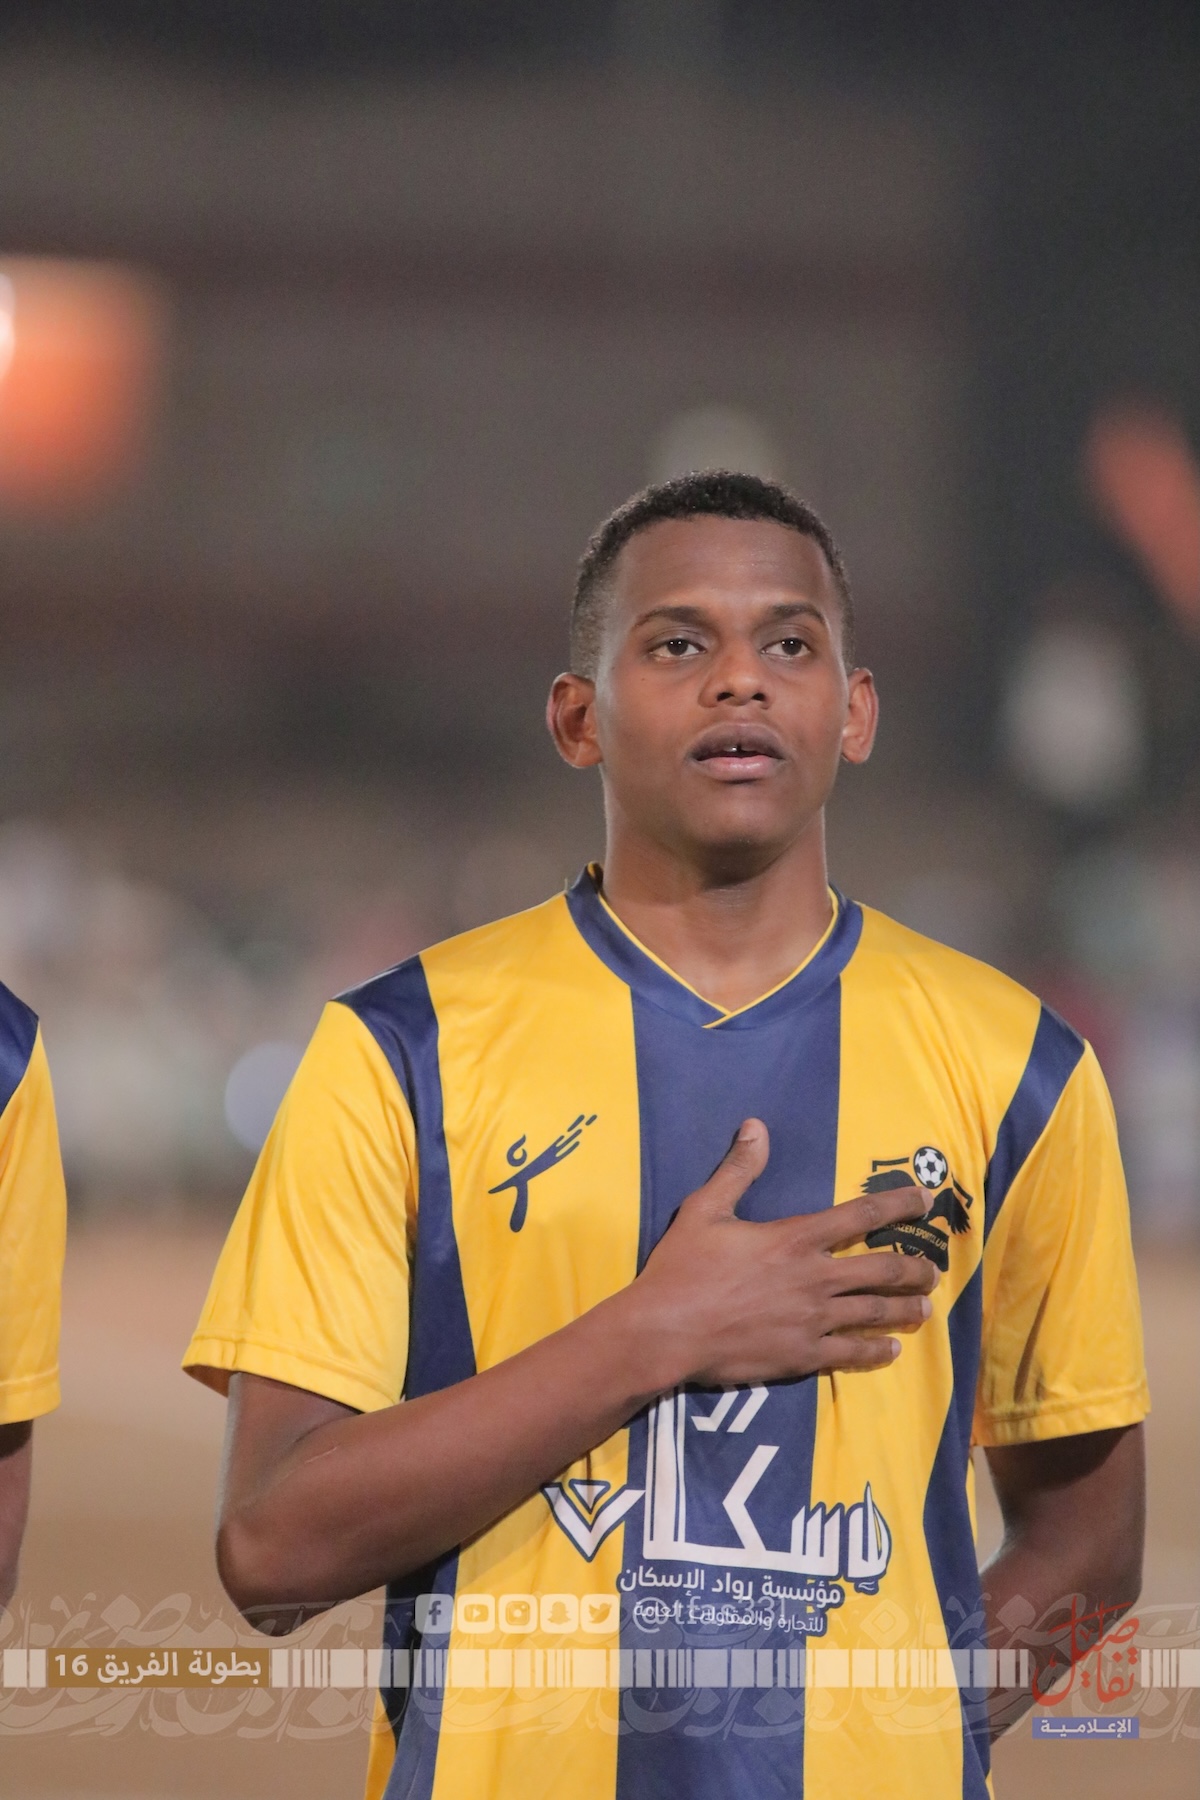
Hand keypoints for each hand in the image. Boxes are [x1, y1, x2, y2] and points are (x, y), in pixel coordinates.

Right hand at [631, 1118, 938, 1387]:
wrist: (666, 1331)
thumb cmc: (683, 1268)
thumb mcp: (705, 1209)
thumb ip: (738, 1169)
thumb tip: (756, 1126)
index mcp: (796, 1238)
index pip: (861, 1213)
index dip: (898, 1204)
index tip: (926, 1198)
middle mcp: (815, 1278)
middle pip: (883, 1270)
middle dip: (915, 1269)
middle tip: (932, 1270)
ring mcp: (813, 1320)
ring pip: (876, 1313)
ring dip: (905, 1310)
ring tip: (924, 1309)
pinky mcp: (803, 1356)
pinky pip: (852, 1355)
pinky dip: (876, 1351)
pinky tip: (889, 1350)